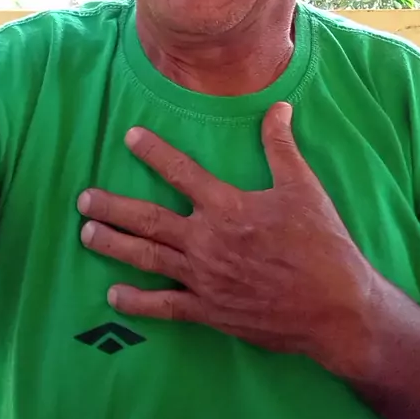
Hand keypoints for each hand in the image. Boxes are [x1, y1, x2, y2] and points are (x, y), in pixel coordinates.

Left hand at [77, 103, 374, 373]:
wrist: (335, 308)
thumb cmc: (320, 244)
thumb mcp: (303, 188)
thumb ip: (281, 147)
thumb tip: (277, 107)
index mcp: (227, 207)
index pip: (181, 172)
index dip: (154, 152)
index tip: (129, 137)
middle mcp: (206, 241)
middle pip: (149, 220)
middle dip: (113, 208)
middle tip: (84, 200)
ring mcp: (204, 279)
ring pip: (147, 259)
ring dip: (114, 246)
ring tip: (87, 235)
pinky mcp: (209, 311)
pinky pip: (165, 306)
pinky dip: (138, 302)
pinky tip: (114, 296)